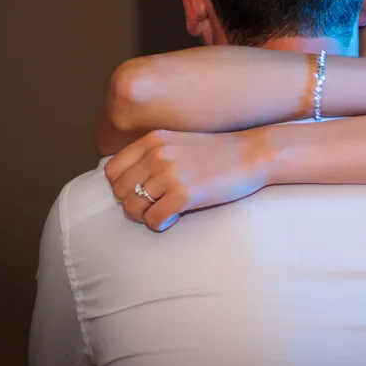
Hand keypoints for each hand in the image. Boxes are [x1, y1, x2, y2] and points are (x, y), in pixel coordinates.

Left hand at [103, 129, 271, 231]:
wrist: (252, 155)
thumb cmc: (218, 152)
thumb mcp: (178, 142)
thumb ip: (152, 154)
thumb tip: (130, 180)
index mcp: (152, 141)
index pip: (112, 170)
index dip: (120, 187)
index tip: (138, 192)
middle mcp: (157, 155)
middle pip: (120, 192)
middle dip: (132, 204)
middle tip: (151, 207)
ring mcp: (170, 175)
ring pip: (132, 208)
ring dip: (144, 216)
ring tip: (162, 213)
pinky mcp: (184, 195)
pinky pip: (153, 220)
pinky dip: (160, 224)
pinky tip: (174, 218)